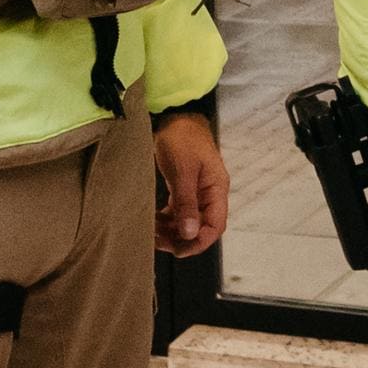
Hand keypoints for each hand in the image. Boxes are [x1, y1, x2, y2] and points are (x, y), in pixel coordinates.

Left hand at [154, 111, 229, 255]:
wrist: (175, 116)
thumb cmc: (182, 138)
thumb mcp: (183, 171)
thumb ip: (186, 203)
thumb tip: (190, 233)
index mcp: (216, 189)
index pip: (215, 225)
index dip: (199, 242)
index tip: (179, 251)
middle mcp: (209, 194)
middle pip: (200, 227)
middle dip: (181, 239)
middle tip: (157, 242)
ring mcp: (196, 192)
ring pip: (186, 222)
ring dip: (170, 231)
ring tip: (150, 233)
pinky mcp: (183, 188)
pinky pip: (176, 212)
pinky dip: (165, 220)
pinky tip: (152, 221)